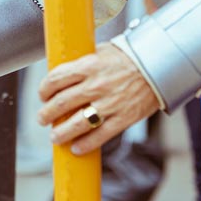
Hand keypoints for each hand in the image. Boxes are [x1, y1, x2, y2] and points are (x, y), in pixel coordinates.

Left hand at [37, 43, 162, 155]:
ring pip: (77, 124)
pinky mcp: (123, 118)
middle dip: (47, 114)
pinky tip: (76, 148)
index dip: (44, 89)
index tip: (42, 95)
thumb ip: (82, 64)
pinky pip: (100, 136)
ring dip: (61, 133)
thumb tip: (62, 76)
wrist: (158, 66)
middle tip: (42, 118)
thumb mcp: (101, 52)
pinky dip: (85, 145)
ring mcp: (109, 103)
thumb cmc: (128, 57)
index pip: (56, 79)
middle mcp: (96, 85)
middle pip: (61, 103)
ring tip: (54, 137)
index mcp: (88, 66)